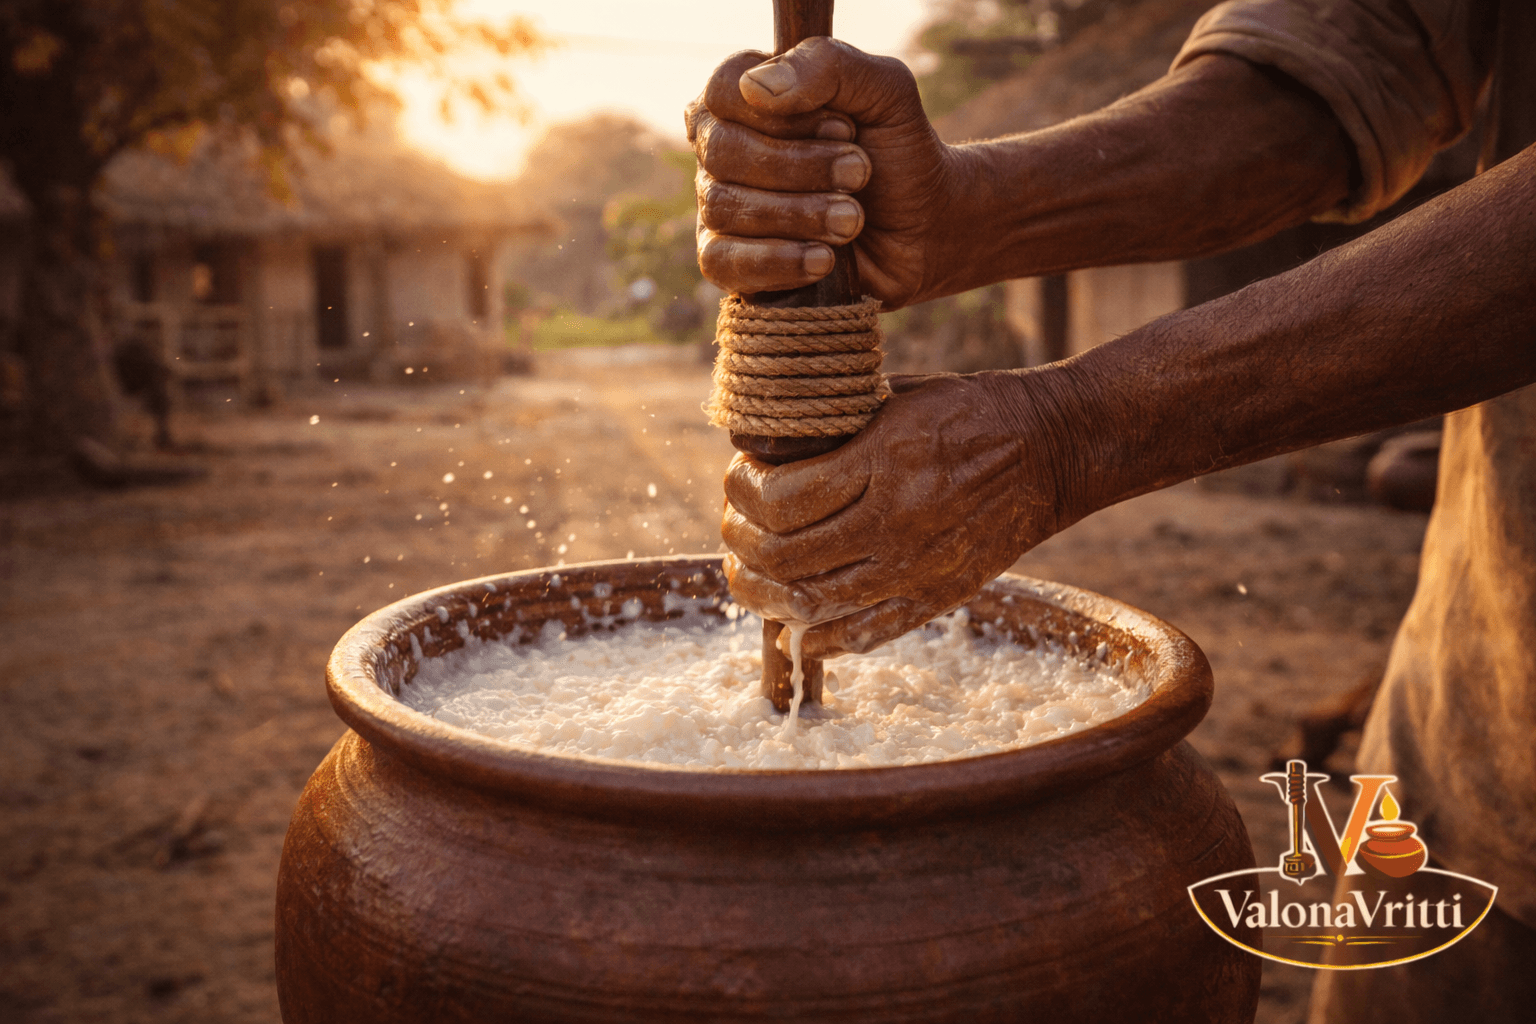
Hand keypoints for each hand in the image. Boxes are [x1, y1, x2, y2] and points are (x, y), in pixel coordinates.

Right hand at [685, 37, 963, 307]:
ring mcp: (718, 206)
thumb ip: (828, 66)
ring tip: (854, 220)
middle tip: (860, 175)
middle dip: (800, 167)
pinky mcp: (727, 262)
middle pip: (722, 152)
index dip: (785, 116)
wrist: (925, 230)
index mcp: (746, 97)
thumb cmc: (896, 153)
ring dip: (800, 214)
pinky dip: (778, 261)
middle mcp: (720, 149)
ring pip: (725, 207)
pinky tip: (824, 259)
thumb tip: (756, 87)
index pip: (725, 91)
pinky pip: (723, 263)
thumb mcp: (885, 91)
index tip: (845, 128)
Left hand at [721, 371, 1076, 658]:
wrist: (1051, 450)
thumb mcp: (896, 398)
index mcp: (885, 460)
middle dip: (740, 542)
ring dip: (763, 594)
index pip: (781, 499)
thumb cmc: (968, 412)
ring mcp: (916, 568)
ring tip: (750, 572)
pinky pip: (863, 635)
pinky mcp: (935, 598)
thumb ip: (833, 427)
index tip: (737, 477)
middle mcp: (897, 521)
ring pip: (810, 604)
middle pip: (784, 556)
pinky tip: (793, 627)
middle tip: (733, 526)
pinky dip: (817, 639)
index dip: (742, 492)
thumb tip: (758, 448)